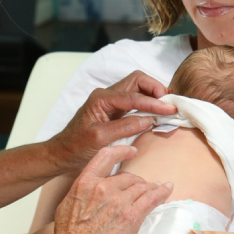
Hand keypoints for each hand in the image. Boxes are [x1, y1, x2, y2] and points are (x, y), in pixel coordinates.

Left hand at [48, 71, 176, 169]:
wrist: (63, 152)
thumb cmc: (76, 146)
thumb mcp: (100, 139)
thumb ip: (124, 127)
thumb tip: (148, 119)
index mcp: (101, 98)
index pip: (133, 95)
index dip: (154, 102)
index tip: (170, 109)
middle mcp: (106, 95)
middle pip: (137, 81)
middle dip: (156, 89)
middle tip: (170, 104)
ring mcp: (111, 101)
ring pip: (137, 88)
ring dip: (153, 94)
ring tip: (167, 107)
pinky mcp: (115, 109)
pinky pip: (135, 99)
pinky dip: (148, 103)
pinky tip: (156, 112)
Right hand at [54, 144, 172, 233]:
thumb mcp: (67, 204)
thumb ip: (82, 192)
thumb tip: (89, 190)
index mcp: (86, 182)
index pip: (106, 156)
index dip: (122, 151)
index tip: (132, 151)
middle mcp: (103, 187)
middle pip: (128, 176)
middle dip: (137, 182)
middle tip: (142, 188)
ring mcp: (118, 201)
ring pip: (141, 187)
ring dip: (150, 188)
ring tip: (156, 189)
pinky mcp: (131, 216)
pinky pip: (152, 198)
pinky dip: (162, 191)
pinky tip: (167, 188)